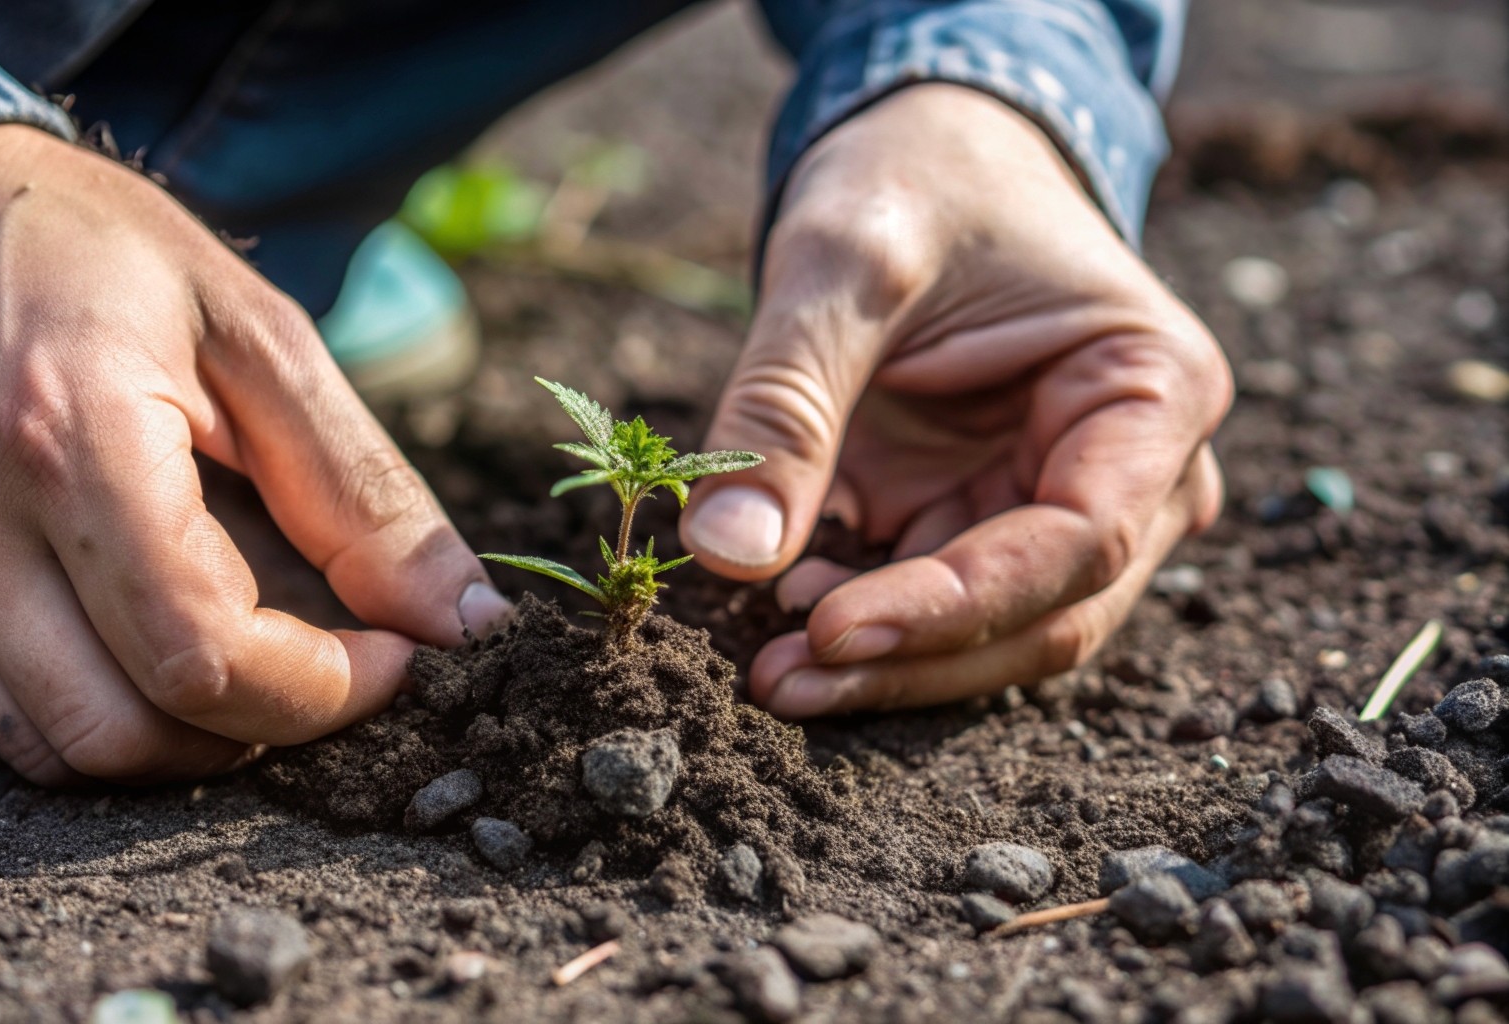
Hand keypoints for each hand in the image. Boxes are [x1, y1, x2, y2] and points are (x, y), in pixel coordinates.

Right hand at [0, 125, 508, 783]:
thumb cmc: (88, 253)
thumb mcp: (256, 333)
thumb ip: (362, 490)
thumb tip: (466, 618)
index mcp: (72, 438)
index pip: (206, 652)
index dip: (325, 688)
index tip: (393, 653)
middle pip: (134, 731)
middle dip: (263, 727)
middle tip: (328, 662)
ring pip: (65, 753)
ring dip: (182, 741)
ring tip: (248, 658)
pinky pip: (4, 723)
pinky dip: (101, 714)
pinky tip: (151, 642)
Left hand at [679, 86, 1230, 715]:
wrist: (925, 156)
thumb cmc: (915, 180)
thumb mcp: (842, 262)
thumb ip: (789, 400)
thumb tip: (726, 554)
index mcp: (1156, 388)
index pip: (1077, 540)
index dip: (956, 605)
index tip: (830, 629)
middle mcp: (1141, 470)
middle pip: (1044, 613)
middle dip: (912, 660)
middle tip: (777, 681)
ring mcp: (1066, 506)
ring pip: (995, 635)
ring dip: (886, 662)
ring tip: (766, 658)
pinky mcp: (989, 522)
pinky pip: (937, 606)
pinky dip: (863, 622)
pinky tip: (780, 607)